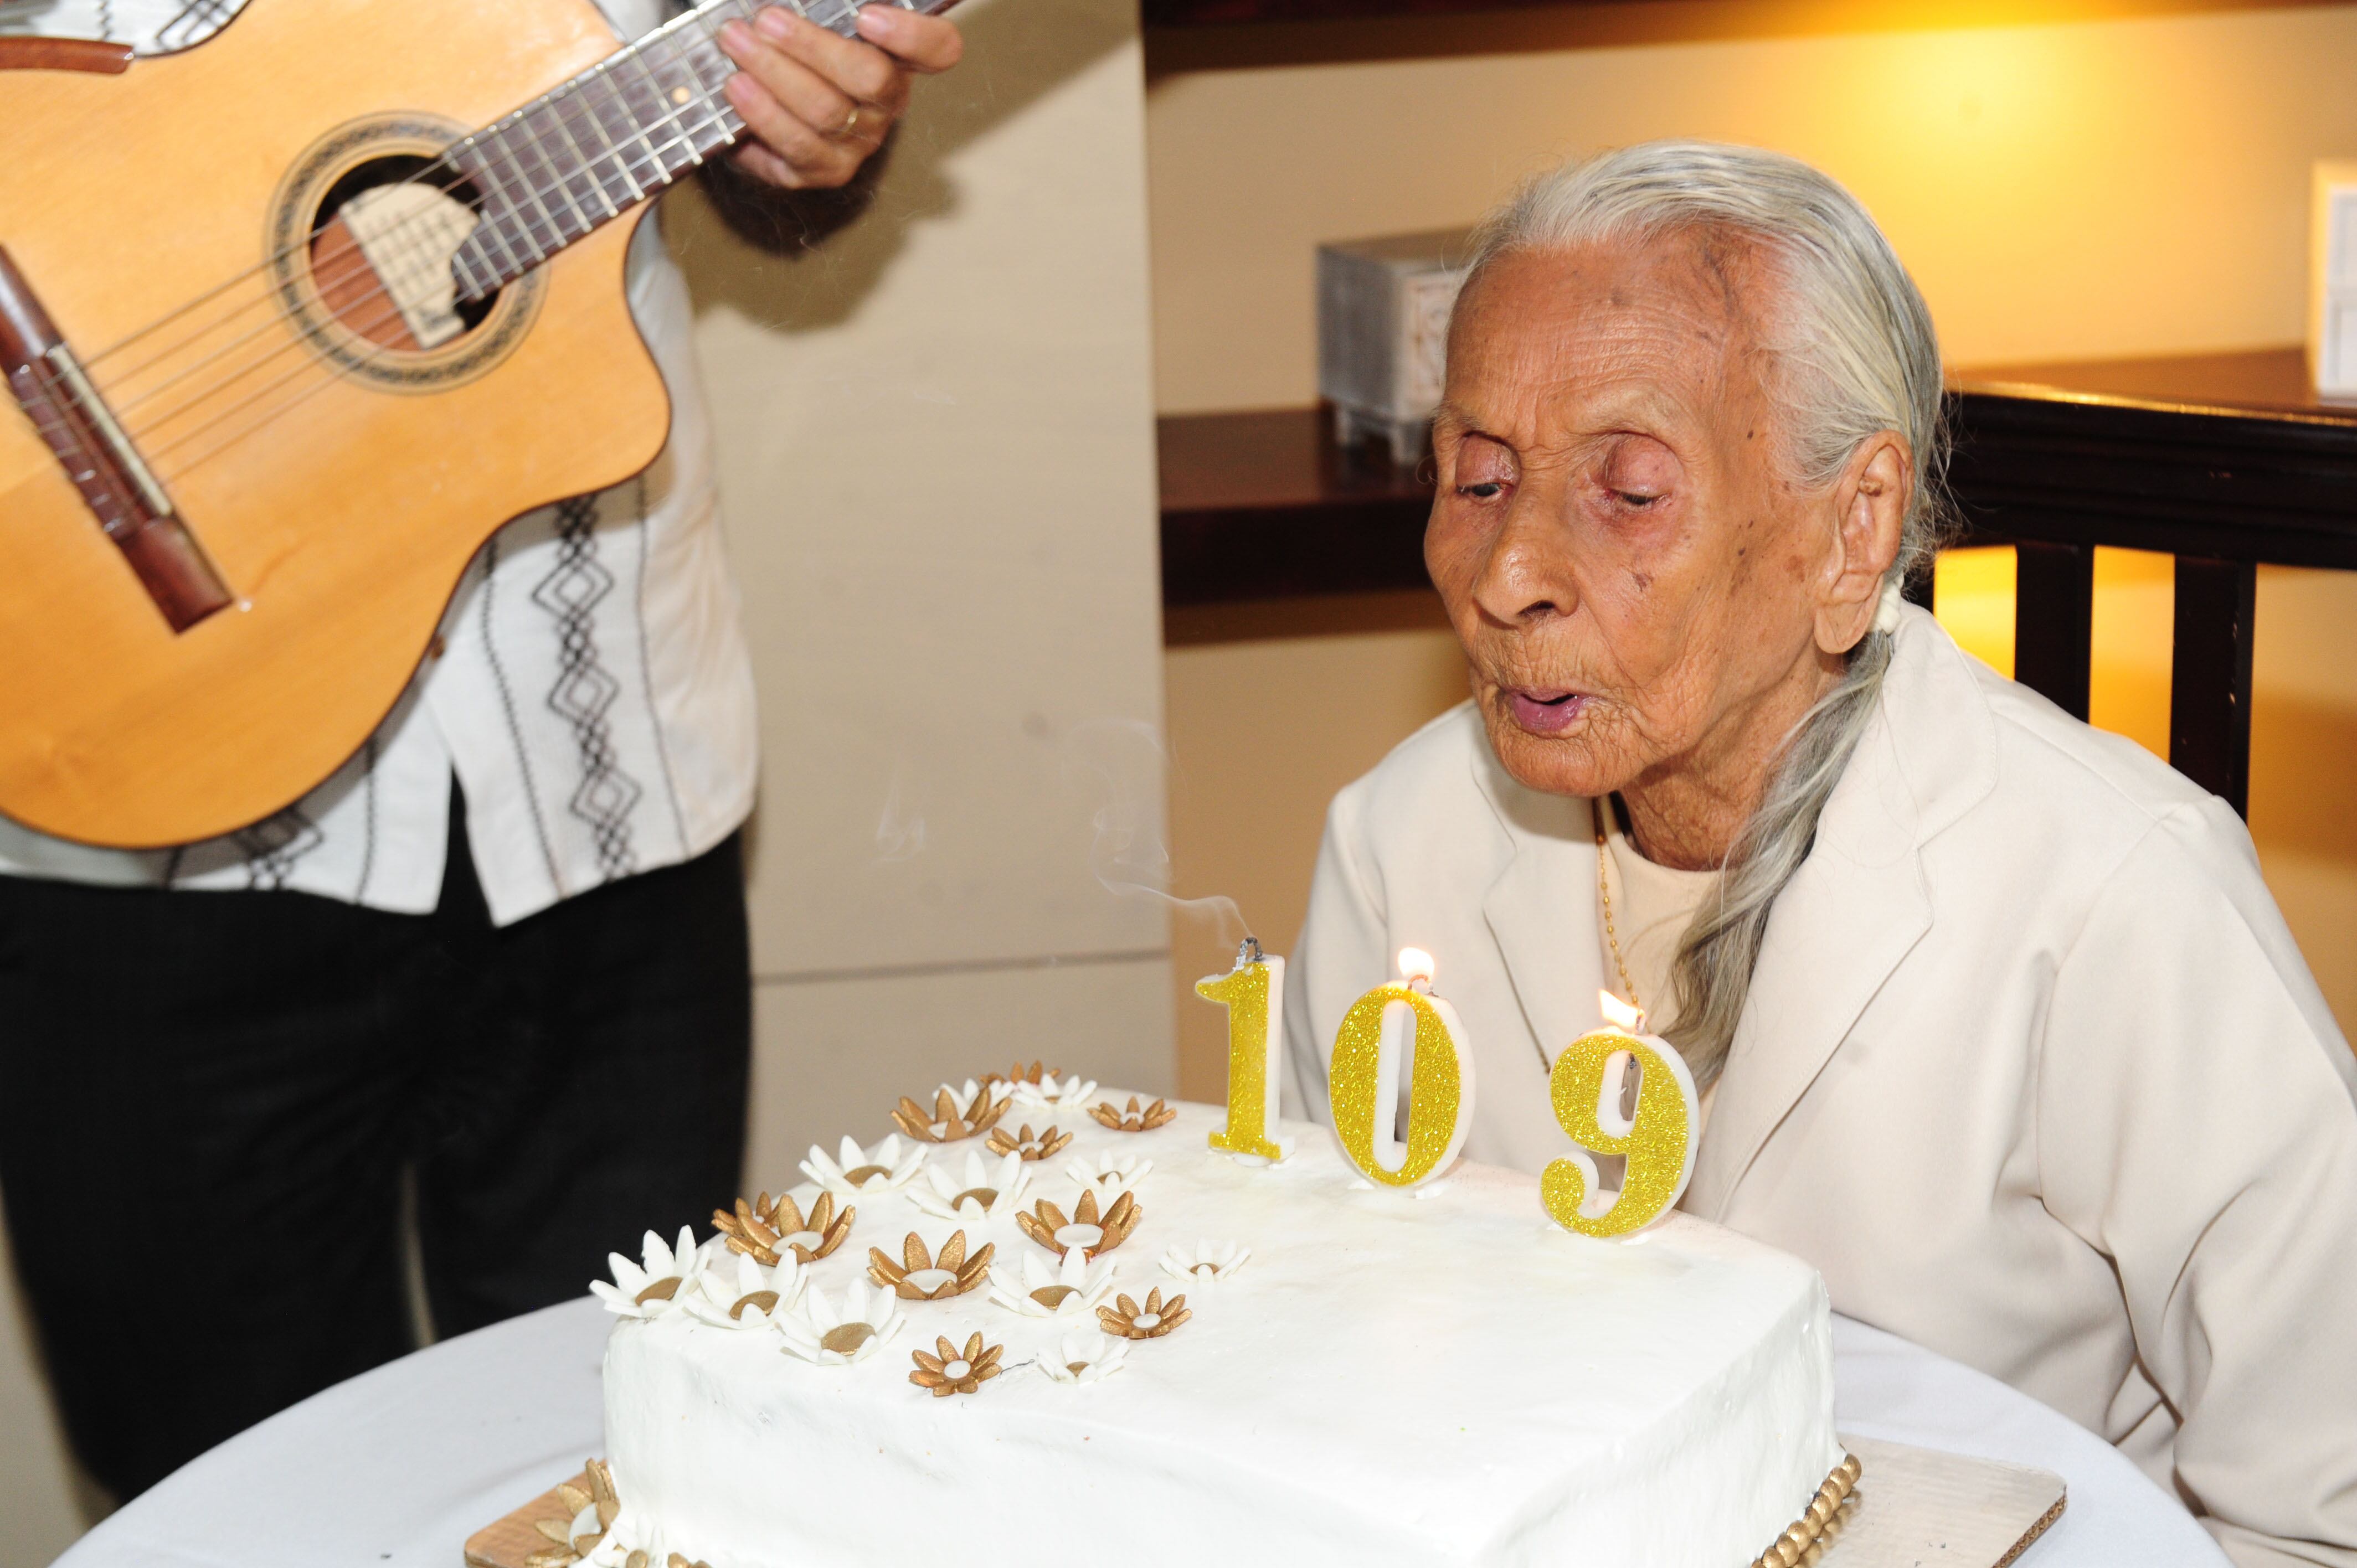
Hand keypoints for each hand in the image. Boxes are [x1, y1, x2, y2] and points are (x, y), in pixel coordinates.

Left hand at [716, 4, 962, 190]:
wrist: (759, 100)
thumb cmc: (791, 45)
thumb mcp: (813, 16)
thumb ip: (821, 3)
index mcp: (898, 56)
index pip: (937, 48)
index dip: (912, 34)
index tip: (867, 16)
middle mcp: (887, 103)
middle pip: (872, 78)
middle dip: (813, 46)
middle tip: (767, 20)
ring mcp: (859, 141)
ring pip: (827, 111)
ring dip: (775, 73)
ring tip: (735, 42)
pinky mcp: (824, 170)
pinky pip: (797, 146)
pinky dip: (762, 113)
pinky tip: (735, 86)